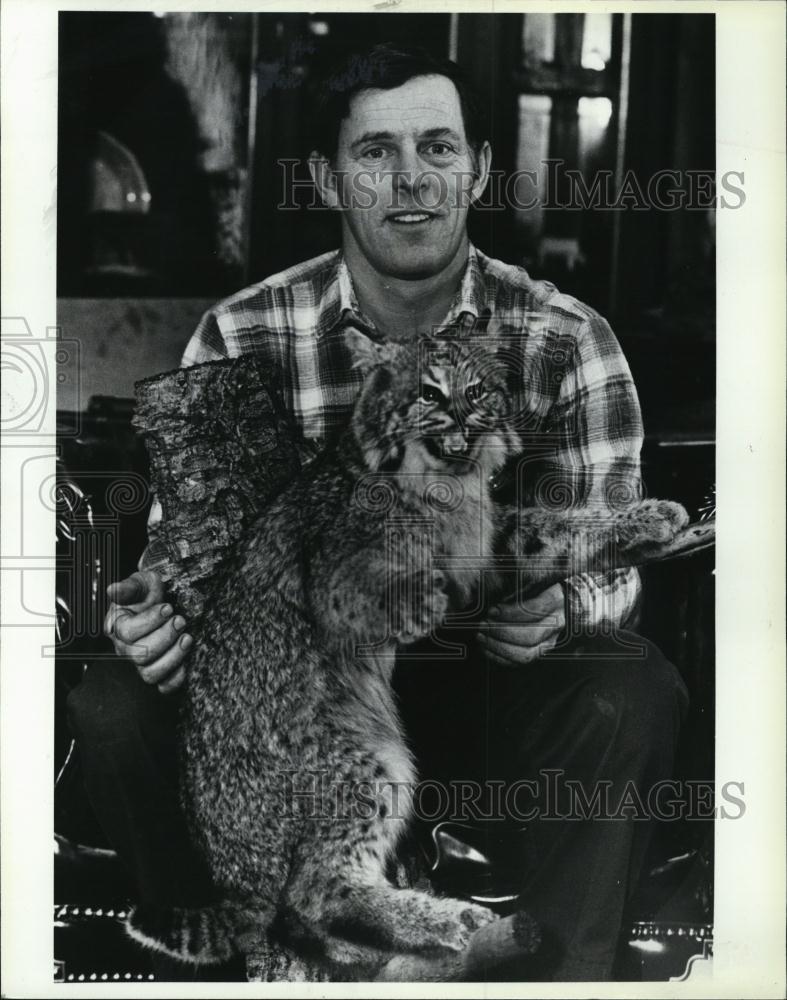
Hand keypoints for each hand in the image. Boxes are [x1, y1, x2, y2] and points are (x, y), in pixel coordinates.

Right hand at [104, 570, 191, 693]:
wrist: (166, 601)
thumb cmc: (150, 593)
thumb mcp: (142, 583)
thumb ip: (129, 587)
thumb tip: (112, 590)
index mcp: (118, 626)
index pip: (127, 632)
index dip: (150, 621)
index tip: (168, 607)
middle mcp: (126, 649)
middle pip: (140, 655)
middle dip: (165, 637)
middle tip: (180, 620)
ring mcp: (141, 663)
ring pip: (151, 674)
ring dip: (173, 656)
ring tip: (187, 638)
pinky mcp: (159, 673)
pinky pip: (164, 687)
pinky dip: (176, 678)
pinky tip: (187, 662)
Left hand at [476, 583, 565, 666]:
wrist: (549, 597)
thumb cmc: (532, 585)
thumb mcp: (527, 579)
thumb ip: (514, 584)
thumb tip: (491, 591)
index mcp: (555, 599)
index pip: (535, 609)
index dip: (511, 613)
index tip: (492, 611)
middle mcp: (557, 622)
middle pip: (530, 635)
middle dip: (501, 632)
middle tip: (483, 625)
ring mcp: (550, 640)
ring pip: (526, 654)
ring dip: (498, 647)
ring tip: (481, 636)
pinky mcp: (540, 652)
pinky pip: (520, 662)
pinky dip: (499, 657)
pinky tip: (485, 648)